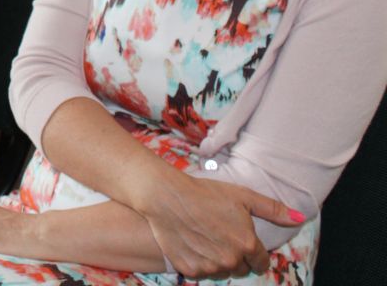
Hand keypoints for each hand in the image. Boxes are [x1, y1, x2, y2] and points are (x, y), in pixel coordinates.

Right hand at [141, 175, 303, 279]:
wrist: (166, 196)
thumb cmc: (205, 192)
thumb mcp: (242, 196)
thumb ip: (273, 210)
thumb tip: (300, 217)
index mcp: (247, 244)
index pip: (260, 262)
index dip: (253, 252)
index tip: (242, 242)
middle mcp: (230, 259)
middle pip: (241, 269)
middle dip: (235, 256)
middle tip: (221, 237)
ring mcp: (209, 267)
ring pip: (221, 271)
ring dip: (217, 261)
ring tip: (205, 239)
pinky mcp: (190, 270)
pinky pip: (201, 273)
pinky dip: (199, 262)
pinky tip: (192, 244)